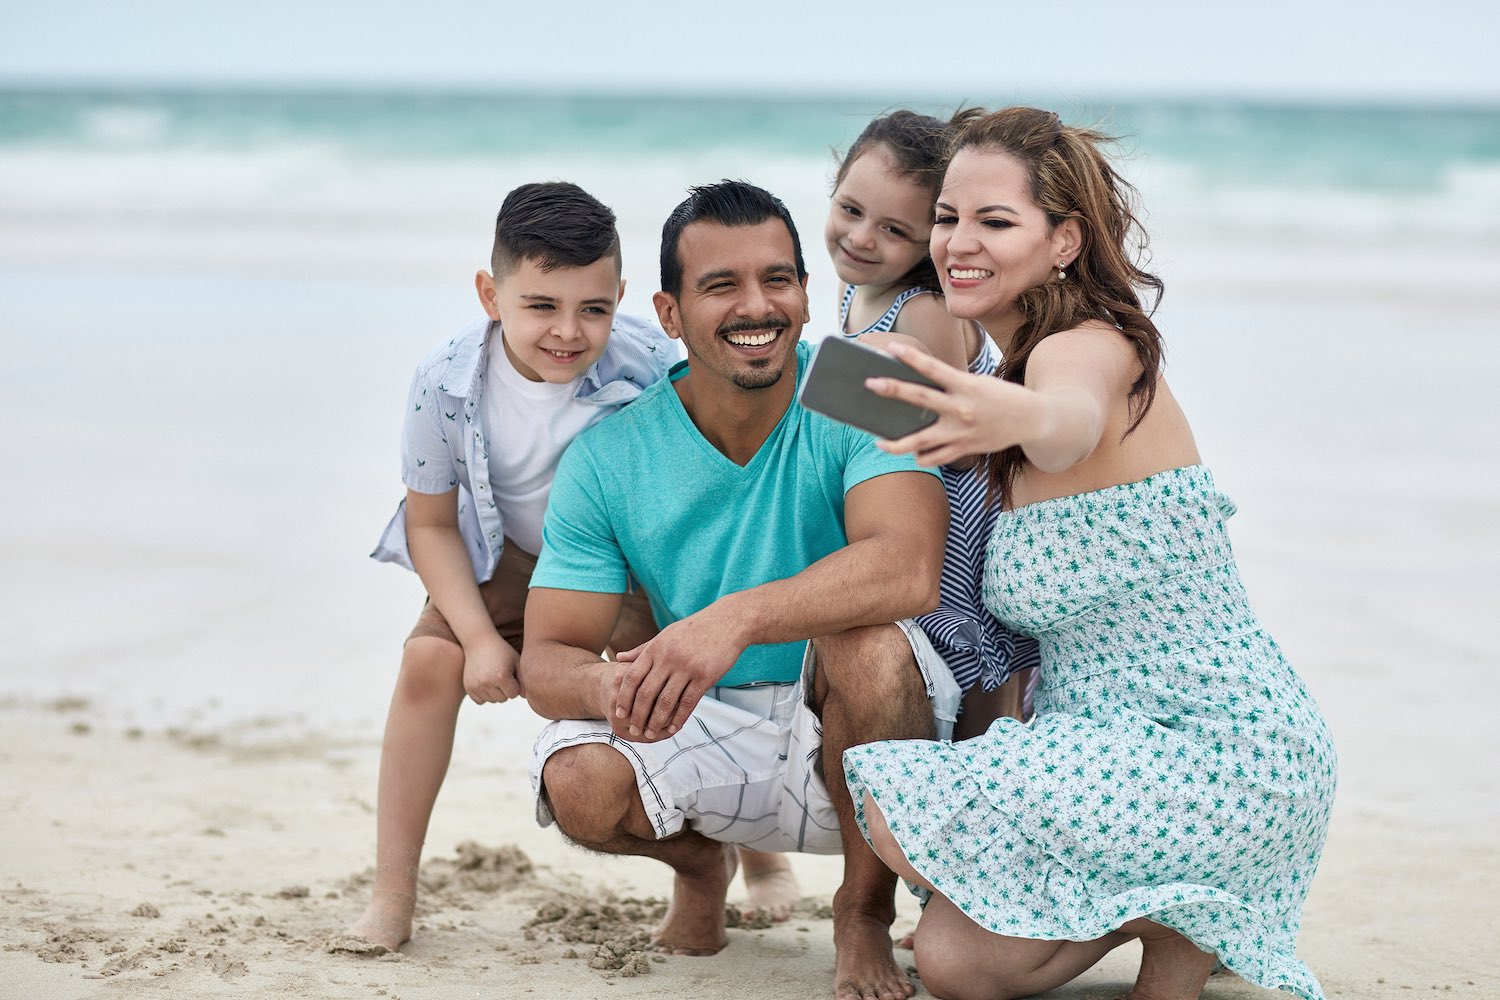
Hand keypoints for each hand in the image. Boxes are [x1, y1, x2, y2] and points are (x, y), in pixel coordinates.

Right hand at [462, 636, 522, 704]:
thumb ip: (524, 680)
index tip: (510, 673)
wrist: (479, 642)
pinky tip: (485, 681)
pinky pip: (480, 701)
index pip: (514, 694)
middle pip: (503, 699)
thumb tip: (525, 697)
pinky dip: (484, 695)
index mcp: (501, 676)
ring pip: (492, 700)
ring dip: (495, 692)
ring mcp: (476, 686)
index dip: (514, 684)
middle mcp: (487, 683)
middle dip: (505, 689)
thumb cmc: (502, 651)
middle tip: (501, 673)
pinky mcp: (468, 688)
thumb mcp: (516, 661)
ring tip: (493, 676)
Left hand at [609, 609, 745, 741]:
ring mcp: (687, 667)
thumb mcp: (664, 635)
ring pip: (666, 701)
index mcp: (656, 648)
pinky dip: (679, 718)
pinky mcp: (705, 676)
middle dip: (638, 715)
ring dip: (656, 721)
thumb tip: (619, 657)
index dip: (624, 698)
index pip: (632, 677)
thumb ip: (642, 649)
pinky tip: (673, 728)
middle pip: (647, 693)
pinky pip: (689, 702)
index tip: (619, 713)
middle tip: (635, 730)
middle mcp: (669, 658)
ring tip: (651, 733)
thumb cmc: (693, 629)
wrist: (728, 622)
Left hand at [866, 342, 1034, 466]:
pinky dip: (920, 455)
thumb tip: (916, 395)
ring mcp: (961, 432)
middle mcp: (962, 409)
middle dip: (893, 390)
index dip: (911, 357)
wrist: (1033, 420)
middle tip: (870, 384)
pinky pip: (934, 457)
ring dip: (895, 444)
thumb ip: (950, 386)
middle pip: (920, 400)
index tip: (891, 348)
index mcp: (967, 386)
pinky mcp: (964, 449)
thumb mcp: (978, 383)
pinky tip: (911, 452)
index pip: (933, 368)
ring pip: (920, 442)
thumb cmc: (1000, 397)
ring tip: (877, 441)